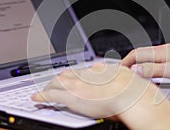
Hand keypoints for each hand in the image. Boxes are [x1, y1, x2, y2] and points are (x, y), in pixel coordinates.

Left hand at [32, 63, 151, 118]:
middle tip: (54, 83)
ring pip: (57, 82)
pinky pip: (51, 95)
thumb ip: (116, 77)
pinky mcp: (71, 96)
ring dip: (49, 87)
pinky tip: (36, 99)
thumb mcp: (125, 78)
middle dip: (59, 78)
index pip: (82, 71)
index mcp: (99, 70)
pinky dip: (42, 97)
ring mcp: (77, 84)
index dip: (74, 75)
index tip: (72, 77)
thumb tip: (115, 79)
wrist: (130, 94)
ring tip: (44, 91)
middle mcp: (86, 75)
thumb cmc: (133, 89)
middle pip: (67, 74)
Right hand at [121, 44, 169, 80]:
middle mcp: (164, 49)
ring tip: (135, 71)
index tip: (118, 69)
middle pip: (141, 53)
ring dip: (140, 62)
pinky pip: (159, 59)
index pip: (136, 53)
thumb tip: (134, 69)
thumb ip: (151, 69)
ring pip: (150, 56)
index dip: (125, 61)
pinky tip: (154, 70)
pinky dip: (151, 64)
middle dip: (130, 61)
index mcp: (160, 51)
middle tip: (124, 71)